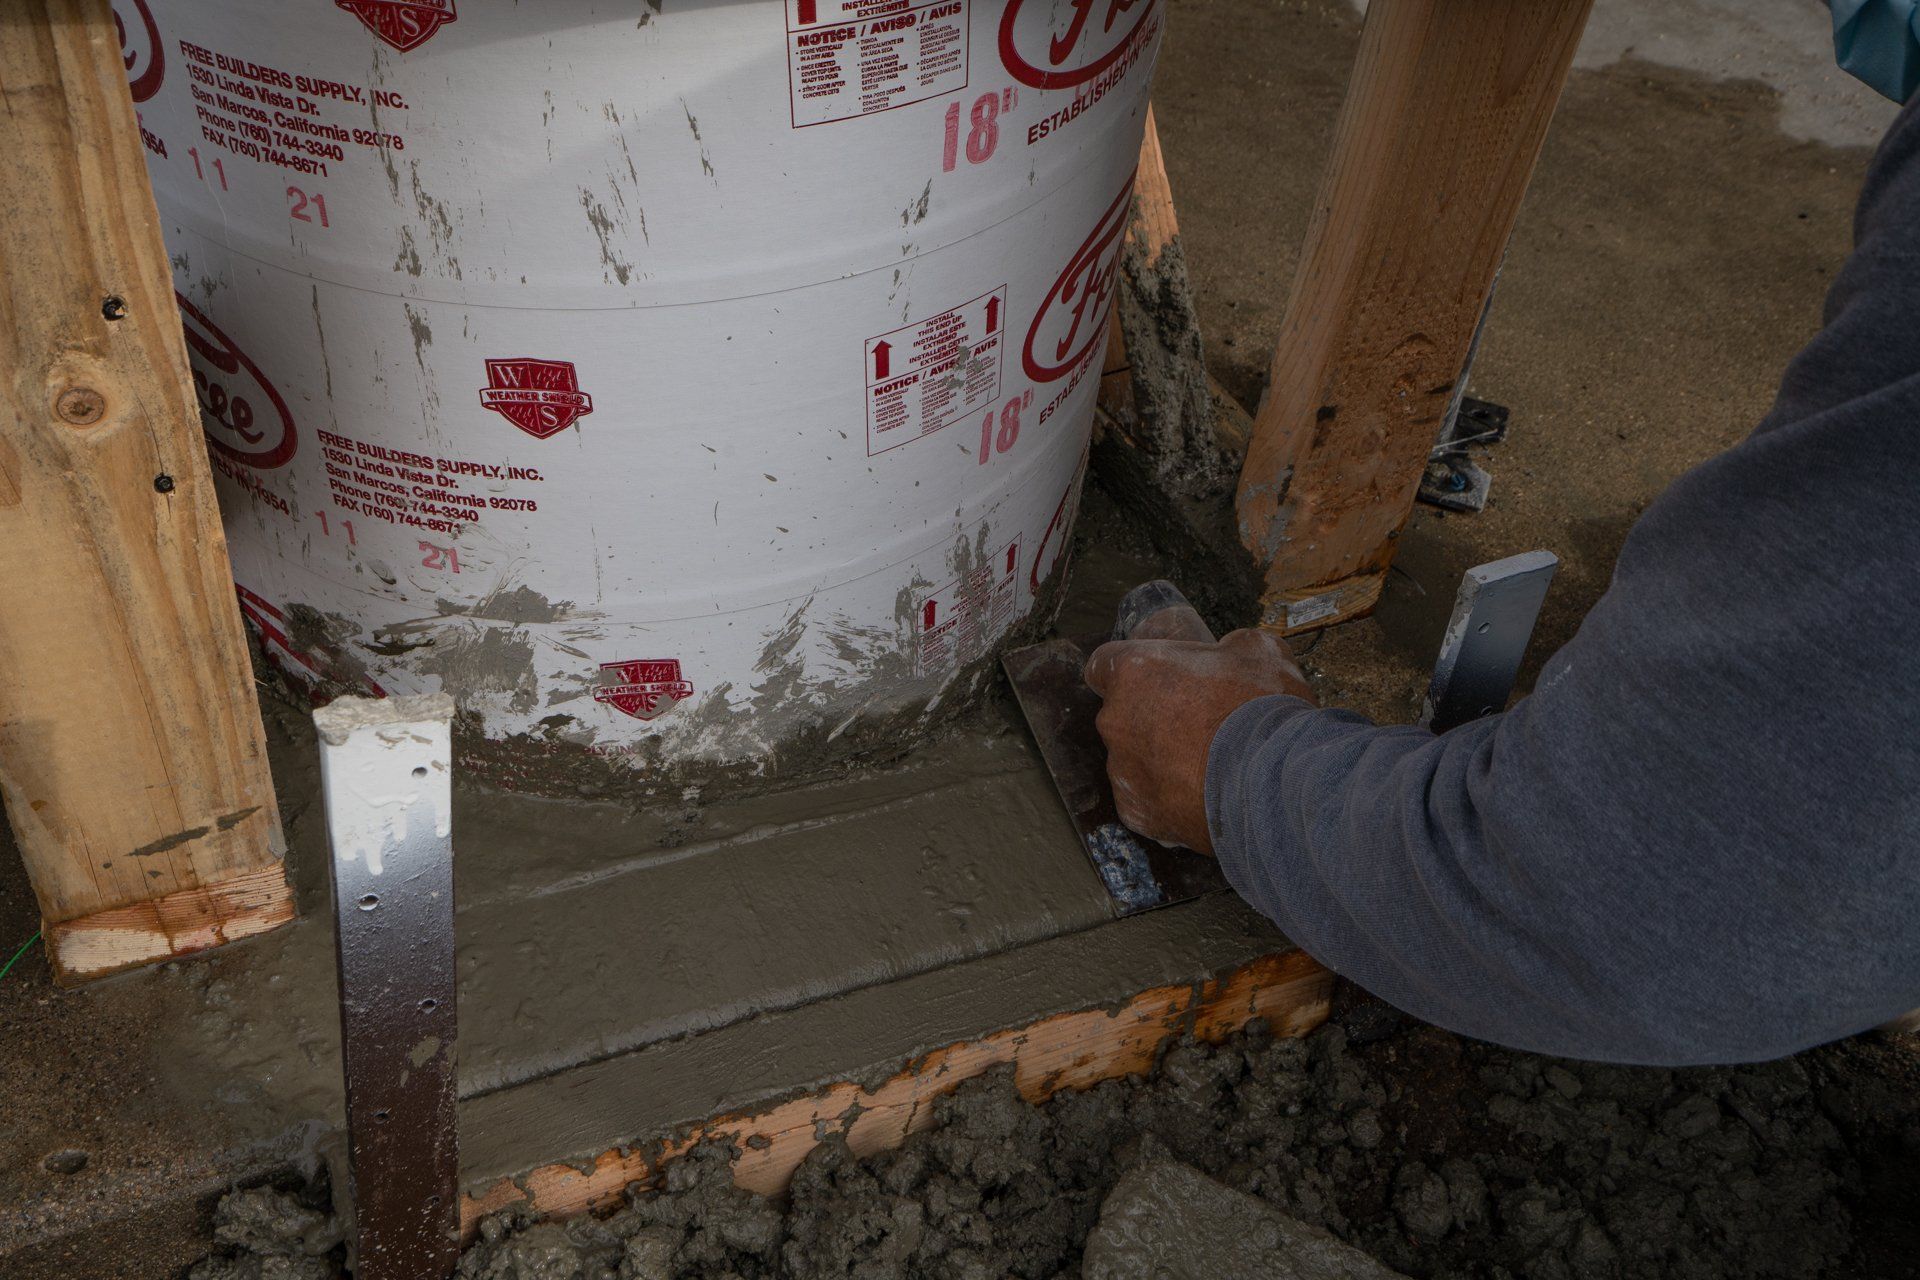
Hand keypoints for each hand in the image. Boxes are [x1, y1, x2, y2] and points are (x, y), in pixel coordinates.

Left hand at [1084, 628, 1314, 853]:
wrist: (1279, 782)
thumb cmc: (1264, 706)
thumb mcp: (1256, 649)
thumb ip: (1225, 648)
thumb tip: (1228, 655)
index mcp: (1133, 672)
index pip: (1104, 666)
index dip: (1132, 673)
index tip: (1158, 679)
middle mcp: (1115, 721)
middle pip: (1122, 715)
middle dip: (1151, 717)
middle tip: (1197, 722)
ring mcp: (1122, 771)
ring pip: (1133, 761)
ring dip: (1160, 760)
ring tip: (1207, 764)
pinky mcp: (1137, 814)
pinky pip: (1145, 801)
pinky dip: (1168, 799)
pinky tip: (1203, 795)